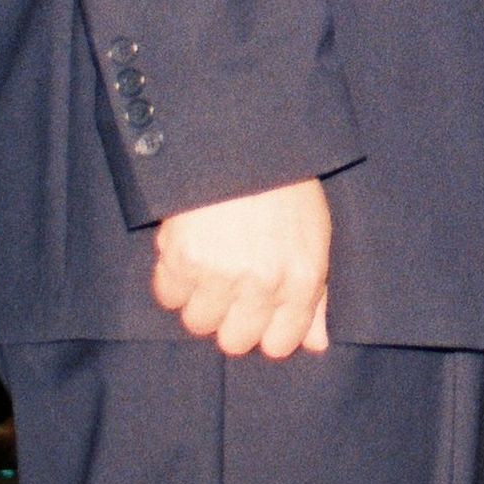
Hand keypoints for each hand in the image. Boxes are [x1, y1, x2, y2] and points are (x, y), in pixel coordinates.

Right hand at [150, 178, 332, 357]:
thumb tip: (315, 344)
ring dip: (199, 298)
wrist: (245, 140)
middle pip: (233, 341)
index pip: (279, 344)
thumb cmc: (285, 186)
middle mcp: (263, 283)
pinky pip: (168, 295)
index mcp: (302, 279)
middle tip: (228, 288)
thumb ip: (315, 296)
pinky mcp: (183, 258)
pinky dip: (172, 278)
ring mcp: (221, 273)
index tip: (256, 315)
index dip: (264, 332)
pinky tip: (188, 250)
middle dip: (228, 320)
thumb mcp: (315, 236)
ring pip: (198, 322)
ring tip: (208, 264)